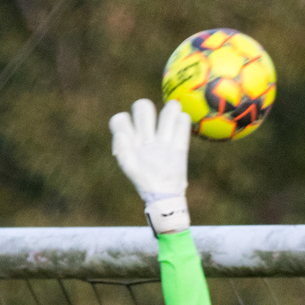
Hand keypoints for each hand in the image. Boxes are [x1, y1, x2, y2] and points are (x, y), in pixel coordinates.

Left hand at [109, 98, 190, 234]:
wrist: (166, 197)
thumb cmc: (145, 183)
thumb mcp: (130, 167)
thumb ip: (123, 149)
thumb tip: (121, 133)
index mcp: (131, 143)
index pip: (120, 120)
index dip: (123, 121)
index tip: (129, 134)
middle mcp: (146, 138)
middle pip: (143, 107)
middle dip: (145, 111)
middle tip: (150, 128)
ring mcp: (163, 140)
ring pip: (167, 110)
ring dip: (170, 111)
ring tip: (171, 122)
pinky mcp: (179, 146)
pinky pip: (183, 122)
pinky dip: (182, 121)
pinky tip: (180, 129)